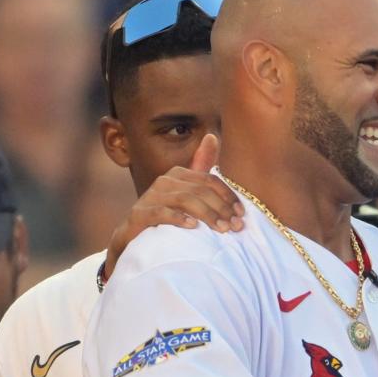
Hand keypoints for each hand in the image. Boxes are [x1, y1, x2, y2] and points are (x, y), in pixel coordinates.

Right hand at [102, 134, 243, 279]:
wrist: (136, 240)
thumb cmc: (168, 216)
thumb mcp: (187, 192)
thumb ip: (201, 168)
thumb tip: (212, 136)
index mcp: (178, 174)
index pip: (210, 180)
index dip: (228, 196)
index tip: (241, 214)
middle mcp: (164, 181)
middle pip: (200, 191)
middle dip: (222, 208)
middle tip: (236, 226)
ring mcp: (149, 197)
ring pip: (184, 200)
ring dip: (207, 215)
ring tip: (222, 229)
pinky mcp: (139, 214)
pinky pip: (161, 213)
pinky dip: (179, 219)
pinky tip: (193, 227)